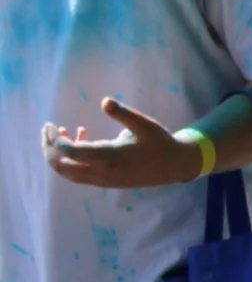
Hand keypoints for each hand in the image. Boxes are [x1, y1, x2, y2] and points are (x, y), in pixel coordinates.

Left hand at [43, 98, 199, 188]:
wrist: (174, 165)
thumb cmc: (160, 142)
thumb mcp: (144, 124)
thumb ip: (123, 114)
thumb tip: (105, 101)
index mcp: (111, 158)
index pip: (73, 153)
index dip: (58, 141)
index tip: (53, 126)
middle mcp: (103, 172)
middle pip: (63, 167)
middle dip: (48, 148)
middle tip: (47, 129)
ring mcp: (103, 179)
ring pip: (68, 173)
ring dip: (57, 155)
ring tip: (59, 132)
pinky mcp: (105, 180)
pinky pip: (79, 173)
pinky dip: (71, 159)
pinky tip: (81, 137)